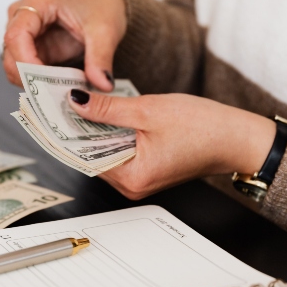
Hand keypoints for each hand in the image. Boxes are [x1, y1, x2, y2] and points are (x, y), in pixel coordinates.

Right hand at [2, 0, 126, 91]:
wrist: (104, 3)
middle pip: (10, 53)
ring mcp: (25, 33)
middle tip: (54, 94)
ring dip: (33, 82)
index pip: (16, 35)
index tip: (44, 82)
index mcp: (38, 1)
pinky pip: (25, 71)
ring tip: (59, 91)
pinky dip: (38, 83)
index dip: (25, 62)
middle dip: (29, 78)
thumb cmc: (99, 5)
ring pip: (14, 65)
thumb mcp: (105, 30)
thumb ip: (101, 58)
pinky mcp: (31, 49)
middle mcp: (24, 15)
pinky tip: (57, 88)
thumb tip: (102, 84)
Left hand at [67, 89, 276, 199]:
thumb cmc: (204, 127)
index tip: (49, 112)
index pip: (83, 156)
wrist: (237, 137)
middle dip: (78, 128)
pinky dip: (111, 133)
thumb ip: (107, 108)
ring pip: (104, 152)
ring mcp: (140, 179)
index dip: (65, 132)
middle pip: (91, 156)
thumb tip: (76, 102)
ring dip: (95, 129)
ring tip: (81, 102)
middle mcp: (133, 185)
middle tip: (61, 100)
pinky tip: (106, 113)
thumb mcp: (148, 110)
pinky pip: (120, 151)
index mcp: (132, 177)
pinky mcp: (147, 169)